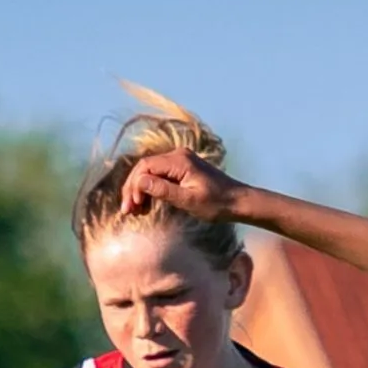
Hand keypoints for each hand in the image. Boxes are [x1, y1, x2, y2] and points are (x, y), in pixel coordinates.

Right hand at [122, 149, 248, 221]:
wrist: (240, 202)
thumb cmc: (218, 204)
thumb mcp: (189, 201)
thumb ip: (164, 190)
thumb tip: (140, 181)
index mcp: (180, 161)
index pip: (145, 167)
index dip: (134, 186)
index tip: (132, 206)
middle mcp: (179, 156)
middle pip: (144, 168)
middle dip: (133, 189)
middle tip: (127, 211)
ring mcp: (181, 161)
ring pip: (151, 173)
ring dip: (141, 191)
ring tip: (136, 212)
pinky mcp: (183, 169)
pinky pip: (160, 176)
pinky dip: (152, 190)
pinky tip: (147, 206)